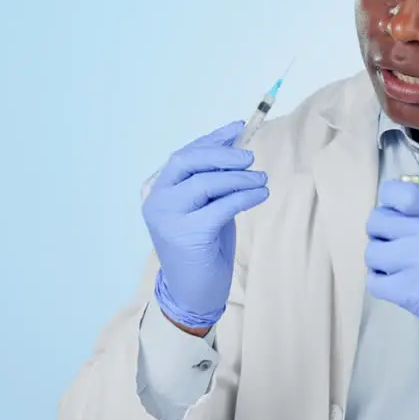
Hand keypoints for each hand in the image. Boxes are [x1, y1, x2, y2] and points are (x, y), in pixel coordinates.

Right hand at [142, 120, 269, 330]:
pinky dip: (244, 196)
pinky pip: (221, 206)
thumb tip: (236, 143)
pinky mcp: (186, 234)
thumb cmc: (202, 247)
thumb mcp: (207, 205)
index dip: (212, 139)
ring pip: (205, 183)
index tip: (238, 127)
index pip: (184, 154)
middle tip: (251, 159)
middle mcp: (156, 200)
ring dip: (239, 178)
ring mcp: (168, 217)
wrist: (193, 292)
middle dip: (222, 155)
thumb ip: (214, 178)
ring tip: (262, 180)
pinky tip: (260, 195)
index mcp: (157, 190)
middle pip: (187, 161)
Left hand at [364, 171, 418, 356]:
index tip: (396, 210)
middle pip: (377, 221)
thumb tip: (404, 180)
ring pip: (371, 252)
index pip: (397, 193)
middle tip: (396, 238)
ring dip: (380, 257)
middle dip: (381, 229)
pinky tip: (396, 279)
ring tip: (397, 261)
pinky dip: (381, 281)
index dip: (389, 199)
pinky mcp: (412, 294)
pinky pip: (374, 282)